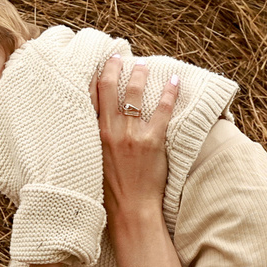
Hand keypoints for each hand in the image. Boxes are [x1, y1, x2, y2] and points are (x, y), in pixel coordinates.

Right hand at [92, 56, 179, 230]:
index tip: (100, 64)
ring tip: (145, 66)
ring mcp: (131, 134)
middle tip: (119, 57)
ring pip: (135, 93)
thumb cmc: (110, 191)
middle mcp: (110, 130)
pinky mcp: (152, 141)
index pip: (91, 97)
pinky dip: (170, 92)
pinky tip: (175, 81)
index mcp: (93, 135)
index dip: (96, 77)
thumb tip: (98, 123)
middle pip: (110, 88)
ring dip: (140, 75)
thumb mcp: (93, 161)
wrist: (130, 210)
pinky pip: (162, 110)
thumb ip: (95, 140)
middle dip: (115, 67)